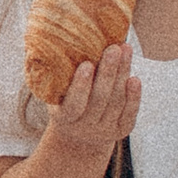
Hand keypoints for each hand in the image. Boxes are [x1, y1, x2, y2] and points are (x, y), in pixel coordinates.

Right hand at [44, 34, 141, 157]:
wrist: (78, 136)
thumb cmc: (64, 104)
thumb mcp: (54, 95)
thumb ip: (51, 75)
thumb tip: (42, 41)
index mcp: (64, 118)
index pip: (74, 104)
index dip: (81, 86)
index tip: (87, 64)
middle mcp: (85, 127)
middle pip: (99, 100)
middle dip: (108, 73)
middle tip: (113, 48)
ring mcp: (105, 130)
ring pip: (115, 102)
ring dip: (122, 75)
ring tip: (125, 50)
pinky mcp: (121, 130)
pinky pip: (129, 114)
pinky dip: (134, 97)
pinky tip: (135, 78)